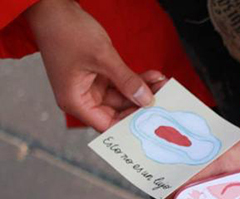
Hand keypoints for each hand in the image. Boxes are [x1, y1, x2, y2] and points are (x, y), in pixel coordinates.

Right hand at [25, 0, 161, 131]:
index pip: (107, 125)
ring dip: (143, 90)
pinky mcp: (98, 75)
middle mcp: (82, 98)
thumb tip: (146, 99)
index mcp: (75, 101)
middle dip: (142, 105)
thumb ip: (126, 80)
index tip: (152, 120)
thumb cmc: (66, 31)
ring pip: (123, 96)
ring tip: (163, 84)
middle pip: (118, 112)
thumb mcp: (102, 58)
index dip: (130, 124)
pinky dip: (136, 79)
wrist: (54, 8)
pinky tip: (154, 76)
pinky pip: (121, 83)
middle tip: (165, 98)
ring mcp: (91, 86)